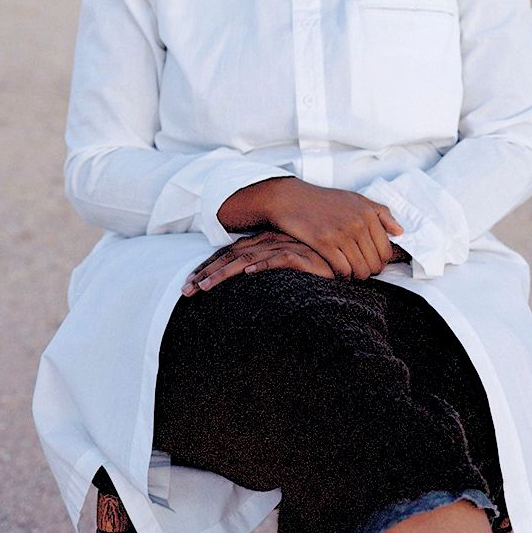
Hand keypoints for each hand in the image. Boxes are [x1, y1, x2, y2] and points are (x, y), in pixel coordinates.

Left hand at [182, 232, 336, 295]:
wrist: (345, 256)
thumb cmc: (315, 263)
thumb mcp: (284, 264)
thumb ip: (264, 268)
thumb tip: (239, 283)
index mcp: (263, 242)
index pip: (227, 253)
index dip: (206, 267)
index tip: (188, 284)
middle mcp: (270, 241)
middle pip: (230, 256)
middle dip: (206, 273)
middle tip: (186, 290)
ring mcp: (285, 247)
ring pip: (247, 259)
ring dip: (224, 273)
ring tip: (205, 287)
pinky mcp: (303, 256)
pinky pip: (279, 259)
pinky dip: (263, 265)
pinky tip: (248, 274)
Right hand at [218, 178, 404, 279]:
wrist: (291, 198)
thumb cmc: (323, 200)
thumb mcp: (355, 199)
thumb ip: (381, 213)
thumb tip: (400, 231)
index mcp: (368, 213)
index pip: (386, 250)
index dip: (381, 262)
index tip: (372, 263)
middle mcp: (358, 223)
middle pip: (375, 263)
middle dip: (369, 271)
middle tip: (360, 271)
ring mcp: (341, 234)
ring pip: (361, 270)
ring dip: (356, 276)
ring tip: (350, 273)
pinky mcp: (324, 243)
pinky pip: (343, 270)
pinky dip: (343, 276)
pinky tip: (339, 273)